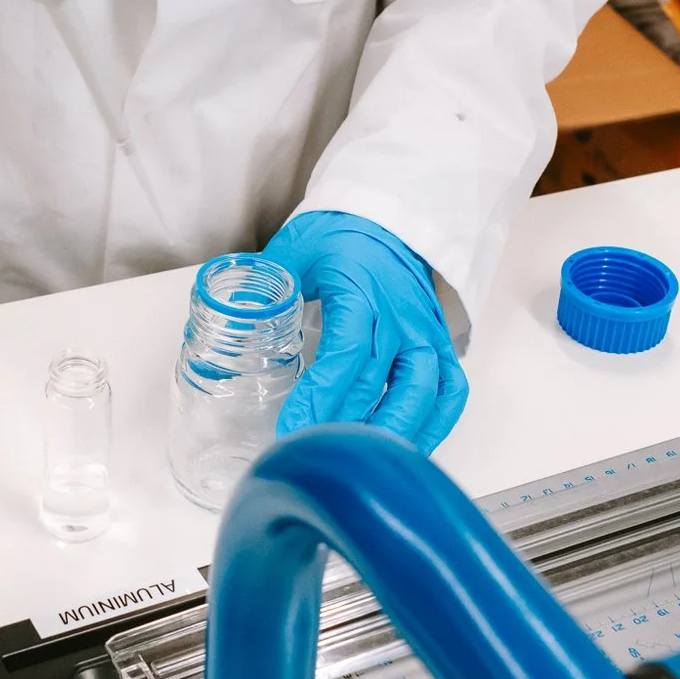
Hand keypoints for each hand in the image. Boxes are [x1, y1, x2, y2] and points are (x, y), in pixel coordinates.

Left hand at [263, 211, 469, 453]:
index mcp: (361, 290)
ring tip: (359, 461)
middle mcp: (399, 315)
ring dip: (393, 430)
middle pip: (379, 381)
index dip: (321, 395)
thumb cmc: (341, 233)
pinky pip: (450, 390)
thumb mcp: (294, 250)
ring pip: (424, 391)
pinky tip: (406, 447)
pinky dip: (434, 423)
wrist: (391, 217)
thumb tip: (229, 325)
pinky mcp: (439, 342)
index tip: (293, 428)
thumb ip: (265, 288)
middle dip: (345, 424)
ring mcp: (425, 331)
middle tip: (315, 455)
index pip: (346, 352)